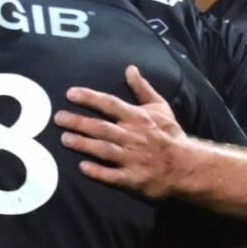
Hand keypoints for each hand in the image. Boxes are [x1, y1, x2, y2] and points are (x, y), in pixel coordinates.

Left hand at [54, 65, 189, 199]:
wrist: (188, 166)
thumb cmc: (170, 136)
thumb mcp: (160, 108)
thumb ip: (142, 89)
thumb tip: (130, 68)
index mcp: (138, 118)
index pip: (110, 104)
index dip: (90, 98)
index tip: (70, 94)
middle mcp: (133, 137)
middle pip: (101, 127)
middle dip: (78, 122)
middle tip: (58, 118)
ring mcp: (133, 158)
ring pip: (103, 149)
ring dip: (83, 144)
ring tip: (64, 139)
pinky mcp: (134, 179)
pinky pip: (113, 175)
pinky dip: (98, 171)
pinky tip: (83, 167)